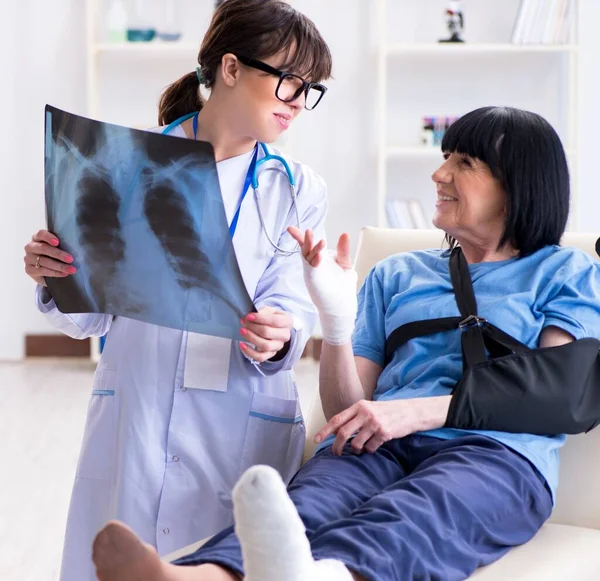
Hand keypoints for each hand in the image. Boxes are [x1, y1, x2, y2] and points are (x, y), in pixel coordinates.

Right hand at [24, 230, 76, 286]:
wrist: (48, 272)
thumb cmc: (55, 257)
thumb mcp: (59, 248)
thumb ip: (63, 245)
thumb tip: (77, 247)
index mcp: (37, 238)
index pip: (40, 234)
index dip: (48, 237)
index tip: (58, 242)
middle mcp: (30, 247)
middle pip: (43, 248)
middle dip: (58, 254)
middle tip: (71, 259)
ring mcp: (28, 258)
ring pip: (44, 261)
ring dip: (59, 266)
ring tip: (71, 269)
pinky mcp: (29, 269)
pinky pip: (42, 271)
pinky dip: (55, 273)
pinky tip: (63, 274)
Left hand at [240, 306, 293, 362]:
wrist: (274, 327)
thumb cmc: (271, 317)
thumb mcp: (269, 310)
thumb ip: (263, 311)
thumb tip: (254, 316)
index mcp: (288, 322)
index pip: (275, 321)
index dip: (260, 319)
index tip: (248, 316)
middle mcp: (285, 335)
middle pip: (268, 333)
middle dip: (253, 327)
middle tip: (244, 322)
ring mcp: (278, 346)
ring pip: (265, 346)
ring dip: (251, 338)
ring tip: (242, 330)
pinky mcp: (271, 354)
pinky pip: (261, 357)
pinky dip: (249, 352)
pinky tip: (242, 344)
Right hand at [287, 227, 356, 345]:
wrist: (342, 306)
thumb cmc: (342, 287)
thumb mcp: (345, 264)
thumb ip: (343, 250)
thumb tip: (344, 234)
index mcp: (319, 259)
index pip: (307, 245)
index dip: (299, 236)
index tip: (290, 228)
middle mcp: (312, 265)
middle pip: (304, 248)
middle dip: (304, 239)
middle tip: (307, 231)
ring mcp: (312, 272)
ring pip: (307, 256)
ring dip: (311, 247)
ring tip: (319, 241)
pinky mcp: (314, 280)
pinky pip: (311, 268)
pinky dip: (315, 260)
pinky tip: (320, 255)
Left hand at [314, 397, 451, 455]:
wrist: (409, 412)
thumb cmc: (385, 411)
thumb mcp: (368, 408)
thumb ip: (353, 417)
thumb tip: (335, 432)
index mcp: (358, 406)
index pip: (337, 419)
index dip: (325, 431)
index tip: (315, 440)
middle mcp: (365, 413)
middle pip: (343, 433)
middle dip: (337, 447)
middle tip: (336, 453)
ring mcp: (375, 424)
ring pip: (357, 444)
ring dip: (356, 450)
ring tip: (360, 448)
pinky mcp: (384, 434)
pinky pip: (370, 448)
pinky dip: (369, 450)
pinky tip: (374, 445)